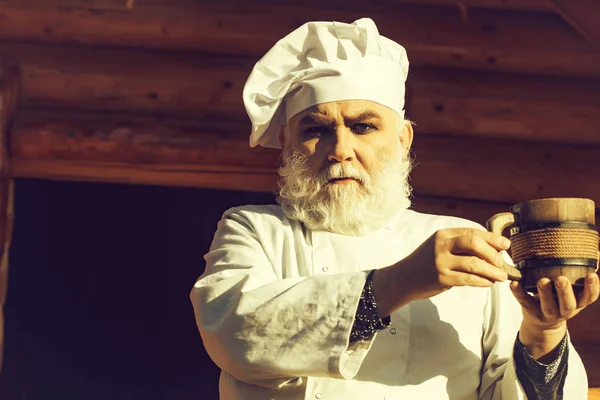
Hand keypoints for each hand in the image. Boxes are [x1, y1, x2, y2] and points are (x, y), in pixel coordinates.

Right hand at [374, 228, 510, 316]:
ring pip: (474, 264)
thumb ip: (460, 246)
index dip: (492, 238)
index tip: (506, 245)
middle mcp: (441, 246)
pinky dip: (482, 281)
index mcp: (443, 235)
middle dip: (492, 253)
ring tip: (501, 277)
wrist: (403, 278)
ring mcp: (441, 262)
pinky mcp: (442, 278)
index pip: (472, 232)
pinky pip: (468, 279)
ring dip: (492, 271)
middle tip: (502, 263)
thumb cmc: (425, 263)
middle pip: (474, 243)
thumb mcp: (439, 247)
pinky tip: (488, 283)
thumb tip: (492, 250)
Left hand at [510, 273, 598, 358]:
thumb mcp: (571, 296)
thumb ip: (576, 280)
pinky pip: (524, 302)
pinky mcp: (531, 312)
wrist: (543, 326)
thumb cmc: (559, 302)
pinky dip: (518, 293)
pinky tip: (514, 284)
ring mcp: (547, 314)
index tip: (593, 275)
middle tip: (562, 279)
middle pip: (567, 304)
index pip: (589, 298)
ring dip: (545, 293)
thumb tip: (593, 256)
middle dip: (565, 292)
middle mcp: (564, 311)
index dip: (592, 288)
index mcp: (577, 305)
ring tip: (542, 280)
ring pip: (547, 306)